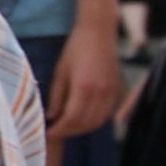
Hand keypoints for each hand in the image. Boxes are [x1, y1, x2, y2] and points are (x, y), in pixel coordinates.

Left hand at [46, 23, 123, 140]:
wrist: (98, 33)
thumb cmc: (75, 49)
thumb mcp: (60, 72)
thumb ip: (56, 96)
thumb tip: (51, 117)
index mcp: (84, 87)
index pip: (71, 119)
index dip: (60, 129)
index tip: (49, 132)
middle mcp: (100, 93)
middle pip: (85, 124)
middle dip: (69, 131)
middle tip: (56, 131)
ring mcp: (111, 92)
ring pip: (97, 122)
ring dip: (82, 129)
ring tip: (67, 127)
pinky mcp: (116, 91)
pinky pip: (106, 114)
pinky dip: (94, 121)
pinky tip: (82, 119)